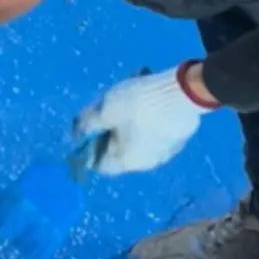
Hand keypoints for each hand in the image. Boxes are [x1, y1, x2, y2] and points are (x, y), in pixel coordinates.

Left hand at [73, 63, 215, 175]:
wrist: (183, 93)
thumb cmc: (138, 106)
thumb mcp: (105, 110)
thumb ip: (87, 123)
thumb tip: (75, 133)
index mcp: (126, 162)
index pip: (99, 164)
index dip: (88, 148)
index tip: (87, 127)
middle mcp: (146, 163)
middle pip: (118, 151)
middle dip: (109, 130)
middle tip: (107, 106)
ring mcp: (165, 152)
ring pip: (136, 139)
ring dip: (128, 122)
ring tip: (128, 95)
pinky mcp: (177, 138)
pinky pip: (153, 132)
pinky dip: (146, 118)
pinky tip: (146, 98)